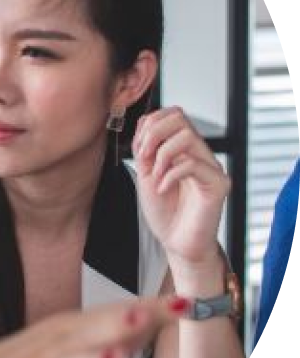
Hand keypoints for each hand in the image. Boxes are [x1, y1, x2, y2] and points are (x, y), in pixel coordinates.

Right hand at [0, 297, 182, 357]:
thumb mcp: (59, 341)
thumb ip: (103, 333)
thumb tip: (149, 319)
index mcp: (64, 330)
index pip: (112, 314)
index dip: (149, 308)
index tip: (185, 302)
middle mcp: (53, 350)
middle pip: (89, 333)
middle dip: (116, 322)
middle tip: (144, 312)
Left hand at [132, 107, 229, 265]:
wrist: (176, 243)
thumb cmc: (164, 211)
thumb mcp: (146, 175)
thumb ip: (145, 149)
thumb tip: (145, 124)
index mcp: (182, 148)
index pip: (171, 114)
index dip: (150, 124)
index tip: (138, 150)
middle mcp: (200, 153)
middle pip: (180, 116)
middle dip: (153, 133)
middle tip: (144, 157)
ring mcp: (211, 167)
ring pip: (188, 136)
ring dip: (162, 154)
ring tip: (155, 175)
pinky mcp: (219, 184)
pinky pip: (194, 164)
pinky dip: (170, 175)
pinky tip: (162, 189)